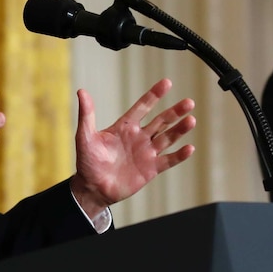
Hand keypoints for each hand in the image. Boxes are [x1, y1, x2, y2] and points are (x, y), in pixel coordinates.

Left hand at [69, 78, 195, 218]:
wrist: (93, 188)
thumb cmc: (88, 162)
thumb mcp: (85, 136)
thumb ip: (87, 115)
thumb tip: (81, 91)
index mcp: (125, 126)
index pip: (143, 107)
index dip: (154, 95)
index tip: (167, 83)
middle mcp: (139, 137)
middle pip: (161, 121)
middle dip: (175, 112)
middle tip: (189, 102)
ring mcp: (147, 153)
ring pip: (167, 138)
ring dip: (179, 130)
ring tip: (191, 120)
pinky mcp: (151, 169)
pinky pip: (168, 160)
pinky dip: (179, 155)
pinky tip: (189, 148)